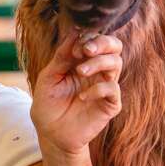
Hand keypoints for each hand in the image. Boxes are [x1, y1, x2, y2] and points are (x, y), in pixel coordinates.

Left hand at [30, 32, 122, 157]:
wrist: (50, 133)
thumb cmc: (48, 104)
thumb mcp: (49, 77)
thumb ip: (61, 56)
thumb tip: (75, 32)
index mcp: (83, 61)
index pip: (95, 40)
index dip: (87, 38)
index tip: (73, 48)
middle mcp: (97, 71)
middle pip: (114, 46)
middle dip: (103, 43)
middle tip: (86, 50)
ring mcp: (105, 87)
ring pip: (116, 63)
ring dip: (98, 63)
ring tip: (80, 72)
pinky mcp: (110, 104)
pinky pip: (113, 90)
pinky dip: (98, 89)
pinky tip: (82, 97)